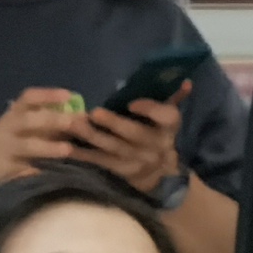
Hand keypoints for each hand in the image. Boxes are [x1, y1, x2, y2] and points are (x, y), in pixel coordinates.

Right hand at [0, 88, 85, 192]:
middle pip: (29, 118)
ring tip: (67, 149)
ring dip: (48, 146)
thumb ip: (38, 129)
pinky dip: (36, 170)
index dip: (48, 95)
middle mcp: (5, 129)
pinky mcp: (1, 169)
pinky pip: (21, 168)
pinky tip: (50, 172)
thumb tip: (70, 123)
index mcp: (9, 117)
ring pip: (26, 145)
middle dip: (53, 118)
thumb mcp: (14, 136)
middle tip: (75, 120)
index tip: (69, 95)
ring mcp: (2, 149)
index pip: (28, 98)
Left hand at [66, 96, 185, 197]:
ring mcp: (137, 160)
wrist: (159, 169)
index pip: (165, 116)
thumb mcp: (169, 114)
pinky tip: (66, 147)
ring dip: (93, 137)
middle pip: (135, 134)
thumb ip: (173, 96)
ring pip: (114, 148)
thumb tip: (186, 81)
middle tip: (94, 113)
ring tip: (74, 124)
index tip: (133, 103)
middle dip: (114, 124)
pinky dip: (83, 155)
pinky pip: (101, 162)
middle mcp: (155, 145)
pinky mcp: (121, 170)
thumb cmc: (158, 130)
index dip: (150, 110)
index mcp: (169, 126)